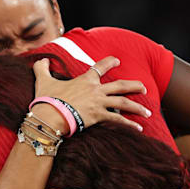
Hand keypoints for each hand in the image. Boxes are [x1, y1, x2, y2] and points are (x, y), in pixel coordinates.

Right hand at [33, 56, 150, 131]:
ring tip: (148, 112)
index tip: (117, 61)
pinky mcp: (99, 116)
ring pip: (123, 103)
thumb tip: (41, 60)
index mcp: (85, 80)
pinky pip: (118, 120)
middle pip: (120, 85)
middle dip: (133, 86)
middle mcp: (96, 90)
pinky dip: (129, 124)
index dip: (109, 63)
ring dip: (137, 107)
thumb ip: (42, 68)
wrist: (49, 115)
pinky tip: (139, 128)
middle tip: (144, 88)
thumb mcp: (43, 81)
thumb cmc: (47, 99)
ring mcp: (99, 103)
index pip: (100, 67)